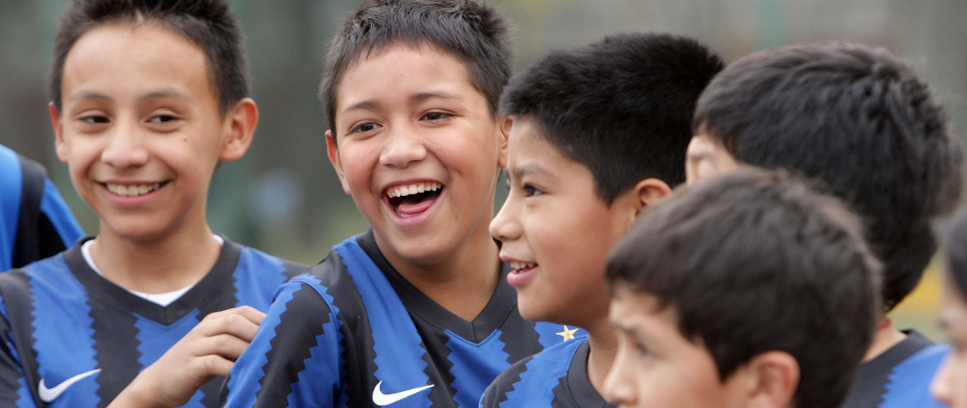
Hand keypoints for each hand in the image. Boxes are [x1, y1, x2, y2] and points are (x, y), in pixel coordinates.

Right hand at [107, 306, 265, 407]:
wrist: (158, 383)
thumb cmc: (196, 364)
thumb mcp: (216, 346)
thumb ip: (237, 338)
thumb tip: (273, 337)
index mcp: (212, 321)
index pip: (242, 311)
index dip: (263, 319)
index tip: (281, 331)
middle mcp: (203, 330)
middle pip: (234, 322)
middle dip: (256, 332)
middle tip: (274, 345)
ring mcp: (194, 347)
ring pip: (225, 341)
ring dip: (246, 351)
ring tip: (262, 360)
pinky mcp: (190, 366)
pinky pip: (213, 363)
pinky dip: (230, 367)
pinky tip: (243, 374)